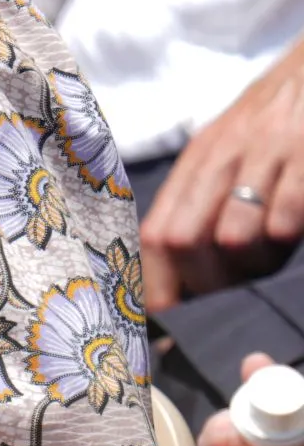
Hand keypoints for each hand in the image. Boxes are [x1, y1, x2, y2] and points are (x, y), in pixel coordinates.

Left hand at [140, 40, 303, 310]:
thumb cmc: (279, 119)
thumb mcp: (231, 149)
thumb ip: (206, 201)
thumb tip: (183, 278)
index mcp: (197, 162)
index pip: (155, 236)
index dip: (159, 288)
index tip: (170, 326)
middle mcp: (220, 156)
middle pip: (183, 243)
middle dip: (208, 285)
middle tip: (236, 294)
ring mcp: (264, 153)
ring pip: (233, 237)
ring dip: (254, 264)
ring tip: (274, 258)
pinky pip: (286, 216)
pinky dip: (289, 233)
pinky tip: (298, 231)